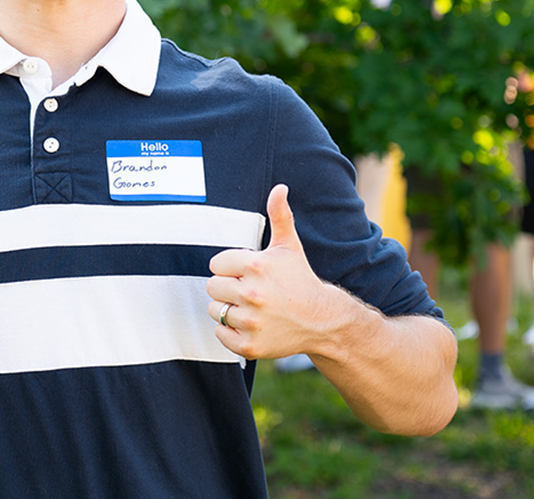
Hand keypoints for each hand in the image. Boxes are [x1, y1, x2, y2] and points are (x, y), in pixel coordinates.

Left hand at [206, 184, 329, 360]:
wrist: (322, 320)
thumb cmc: (299, 279)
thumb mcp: (289, 247)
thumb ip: (280, 216)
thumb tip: (279, 187)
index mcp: (256, 266)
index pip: (216, 264)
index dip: (231, 267)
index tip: (249, 273)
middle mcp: (253, 294)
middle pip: (212, 286)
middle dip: (228, 287)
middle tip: (250, 291)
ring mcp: (251, 322)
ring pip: (215, 309)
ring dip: (228, 308)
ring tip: (251, 307)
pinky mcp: (249, 345)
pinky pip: (220, 333)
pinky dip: (230, 331)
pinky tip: (251, 324)